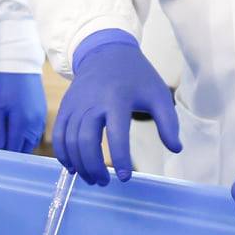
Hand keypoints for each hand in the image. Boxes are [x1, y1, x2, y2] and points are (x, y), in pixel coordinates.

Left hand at [0, 71, 48, 152]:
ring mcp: (40, 119)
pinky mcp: (42, 113)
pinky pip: (35, 132)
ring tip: (5, 141)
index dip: (1, 156)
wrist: (19, 62)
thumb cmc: (3, 83)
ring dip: (19, 145)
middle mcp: (35, 125)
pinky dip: (25, 136)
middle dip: (11, 152)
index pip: (13, 151)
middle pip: (23, 150)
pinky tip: (15, 131)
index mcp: (23, 124)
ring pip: (30, 142)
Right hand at [52, 30, 176, 185]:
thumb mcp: (157, 94)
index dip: (120, 158)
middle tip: (104, 183)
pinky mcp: (65, 106)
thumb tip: (175, 149)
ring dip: (79, 164)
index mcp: (118, 98)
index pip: (117, 134)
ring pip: (70, 140)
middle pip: (86, 140)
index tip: (125, 178)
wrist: (106, 51)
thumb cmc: (135, 76)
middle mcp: (92, 102)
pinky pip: (58, 133)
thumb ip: (168, 122)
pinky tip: (73, 167)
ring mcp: (76, 104)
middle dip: (94, 166)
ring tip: (92, 179)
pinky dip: (62, 153)